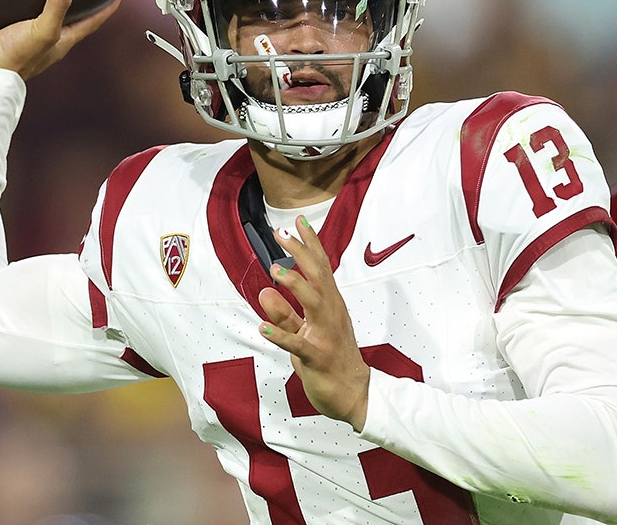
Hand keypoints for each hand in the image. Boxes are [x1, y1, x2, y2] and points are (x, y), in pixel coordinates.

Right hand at [0, 0, 122, 79]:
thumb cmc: (16, 57)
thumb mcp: (44, 31)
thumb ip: (57, 4)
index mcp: (64, 38)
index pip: (94, 20)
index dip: (109, 5)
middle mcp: (48, 33)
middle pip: (71, 11)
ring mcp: (26, 28)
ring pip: (42, 4)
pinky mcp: (4, 23)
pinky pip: (16, 3)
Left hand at [258, 216, 370, 430]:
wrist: (354, 394)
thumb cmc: (330, 360)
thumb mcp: (304, 333)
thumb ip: (284, 314)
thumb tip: (264, 292)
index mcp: (330, 305)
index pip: (321, 268)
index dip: (310, 244)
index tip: (298, 222)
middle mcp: (331, 314)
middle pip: (318, 277)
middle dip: (301, 254)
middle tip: (281, 234)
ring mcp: (326, 335)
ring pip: (313, 303)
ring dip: (295, 285)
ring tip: (274, 272)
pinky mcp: (318, 357)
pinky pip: (298, 345)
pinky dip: (281, 336)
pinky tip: (262, 329)